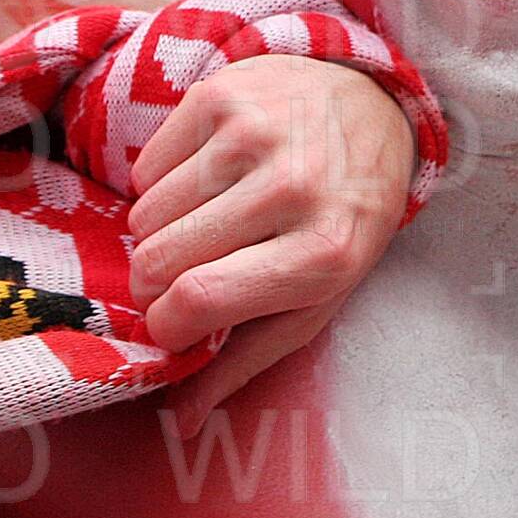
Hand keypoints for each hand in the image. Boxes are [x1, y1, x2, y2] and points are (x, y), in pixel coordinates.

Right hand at [127, 57, 418, 432]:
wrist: (372, 109)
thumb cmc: (341, 221)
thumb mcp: (317, 301)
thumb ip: (245, 361)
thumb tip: (180, 424)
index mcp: (323, 254)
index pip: (199, 299)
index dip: (166, 325)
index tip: (172, 326)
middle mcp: (292, 186)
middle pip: (160, 258)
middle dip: (153, 283)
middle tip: (180, 278)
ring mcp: (254, 131)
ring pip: (145, 214)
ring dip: (157, 233)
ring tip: (202, 226)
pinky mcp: (222, 93)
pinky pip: (145, 166)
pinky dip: (158, 186)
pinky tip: (202, 183)